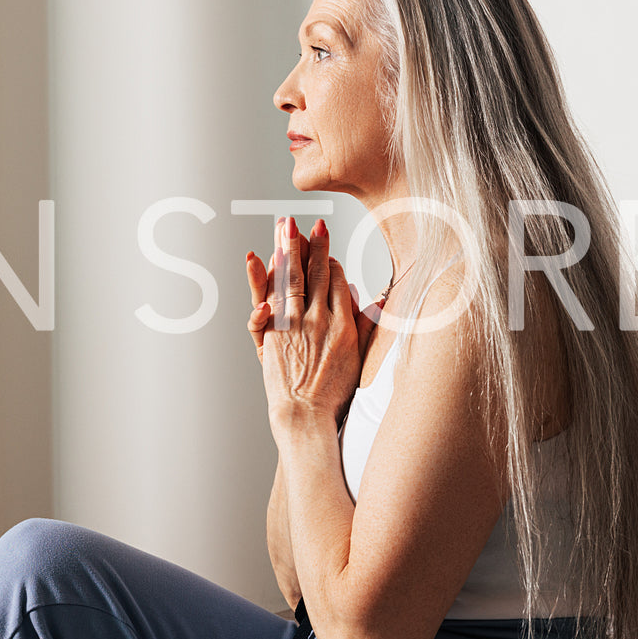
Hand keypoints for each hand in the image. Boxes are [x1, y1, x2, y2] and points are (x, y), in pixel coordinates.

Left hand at [255, 217, 366, 429]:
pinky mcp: (272, 334)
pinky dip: (261, 278)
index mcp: (344, 325)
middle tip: (308, 222)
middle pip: (316, 273)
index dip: (331, 261)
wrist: (307, 416)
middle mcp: (320, 320)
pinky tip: (258, 259)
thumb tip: (380, 303)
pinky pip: (266, 299)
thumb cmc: (333, 393)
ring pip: (292, 279)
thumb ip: (368, 326)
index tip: (325, 246)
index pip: (339, 281)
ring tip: (284, 226)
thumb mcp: (360, 358)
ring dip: (287, 250)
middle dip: (312, 245)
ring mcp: (294, 326)